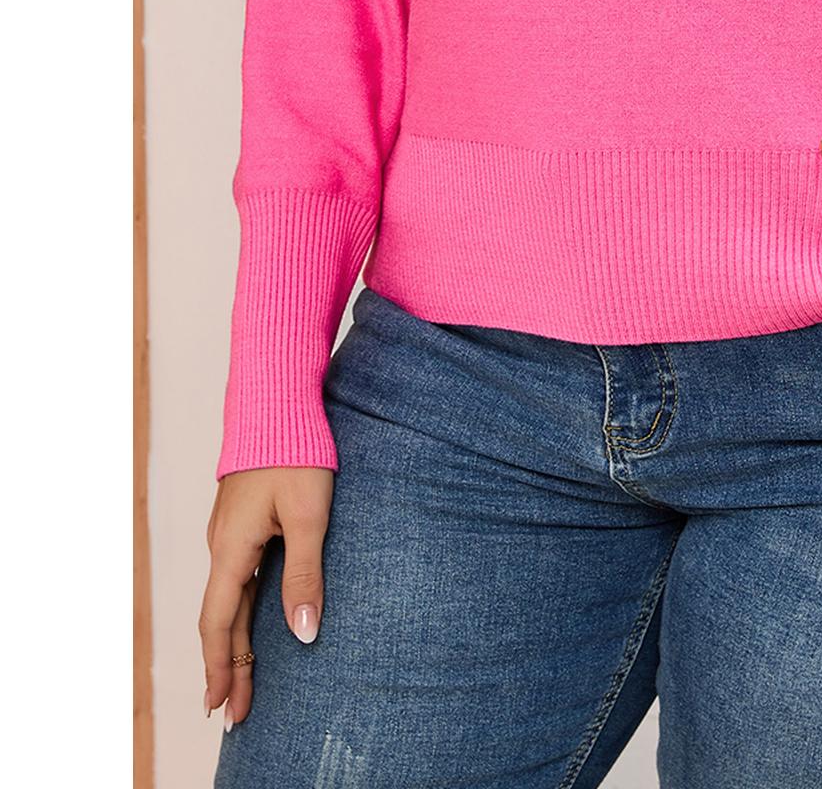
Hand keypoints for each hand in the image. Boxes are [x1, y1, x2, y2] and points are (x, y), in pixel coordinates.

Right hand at [200, 466, 332, 731]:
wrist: (276, 401)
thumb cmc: (296, 453)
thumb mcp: (309, 515)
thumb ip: (305, 573)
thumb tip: (305, 635)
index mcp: (232, 549)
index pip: (220, 623)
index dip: (221, 666)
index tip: (220, 706)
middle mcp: (223, 545)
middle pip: (223, 618)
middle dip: (229, 666)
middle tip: (234, 713)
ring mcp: (230, 532)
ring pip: (230, 598)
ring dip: (236, 641)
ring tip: (243, 681)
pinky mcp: (243, 520)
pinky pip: (238, 577)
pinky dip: (242, 610)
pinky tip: (253, 622)